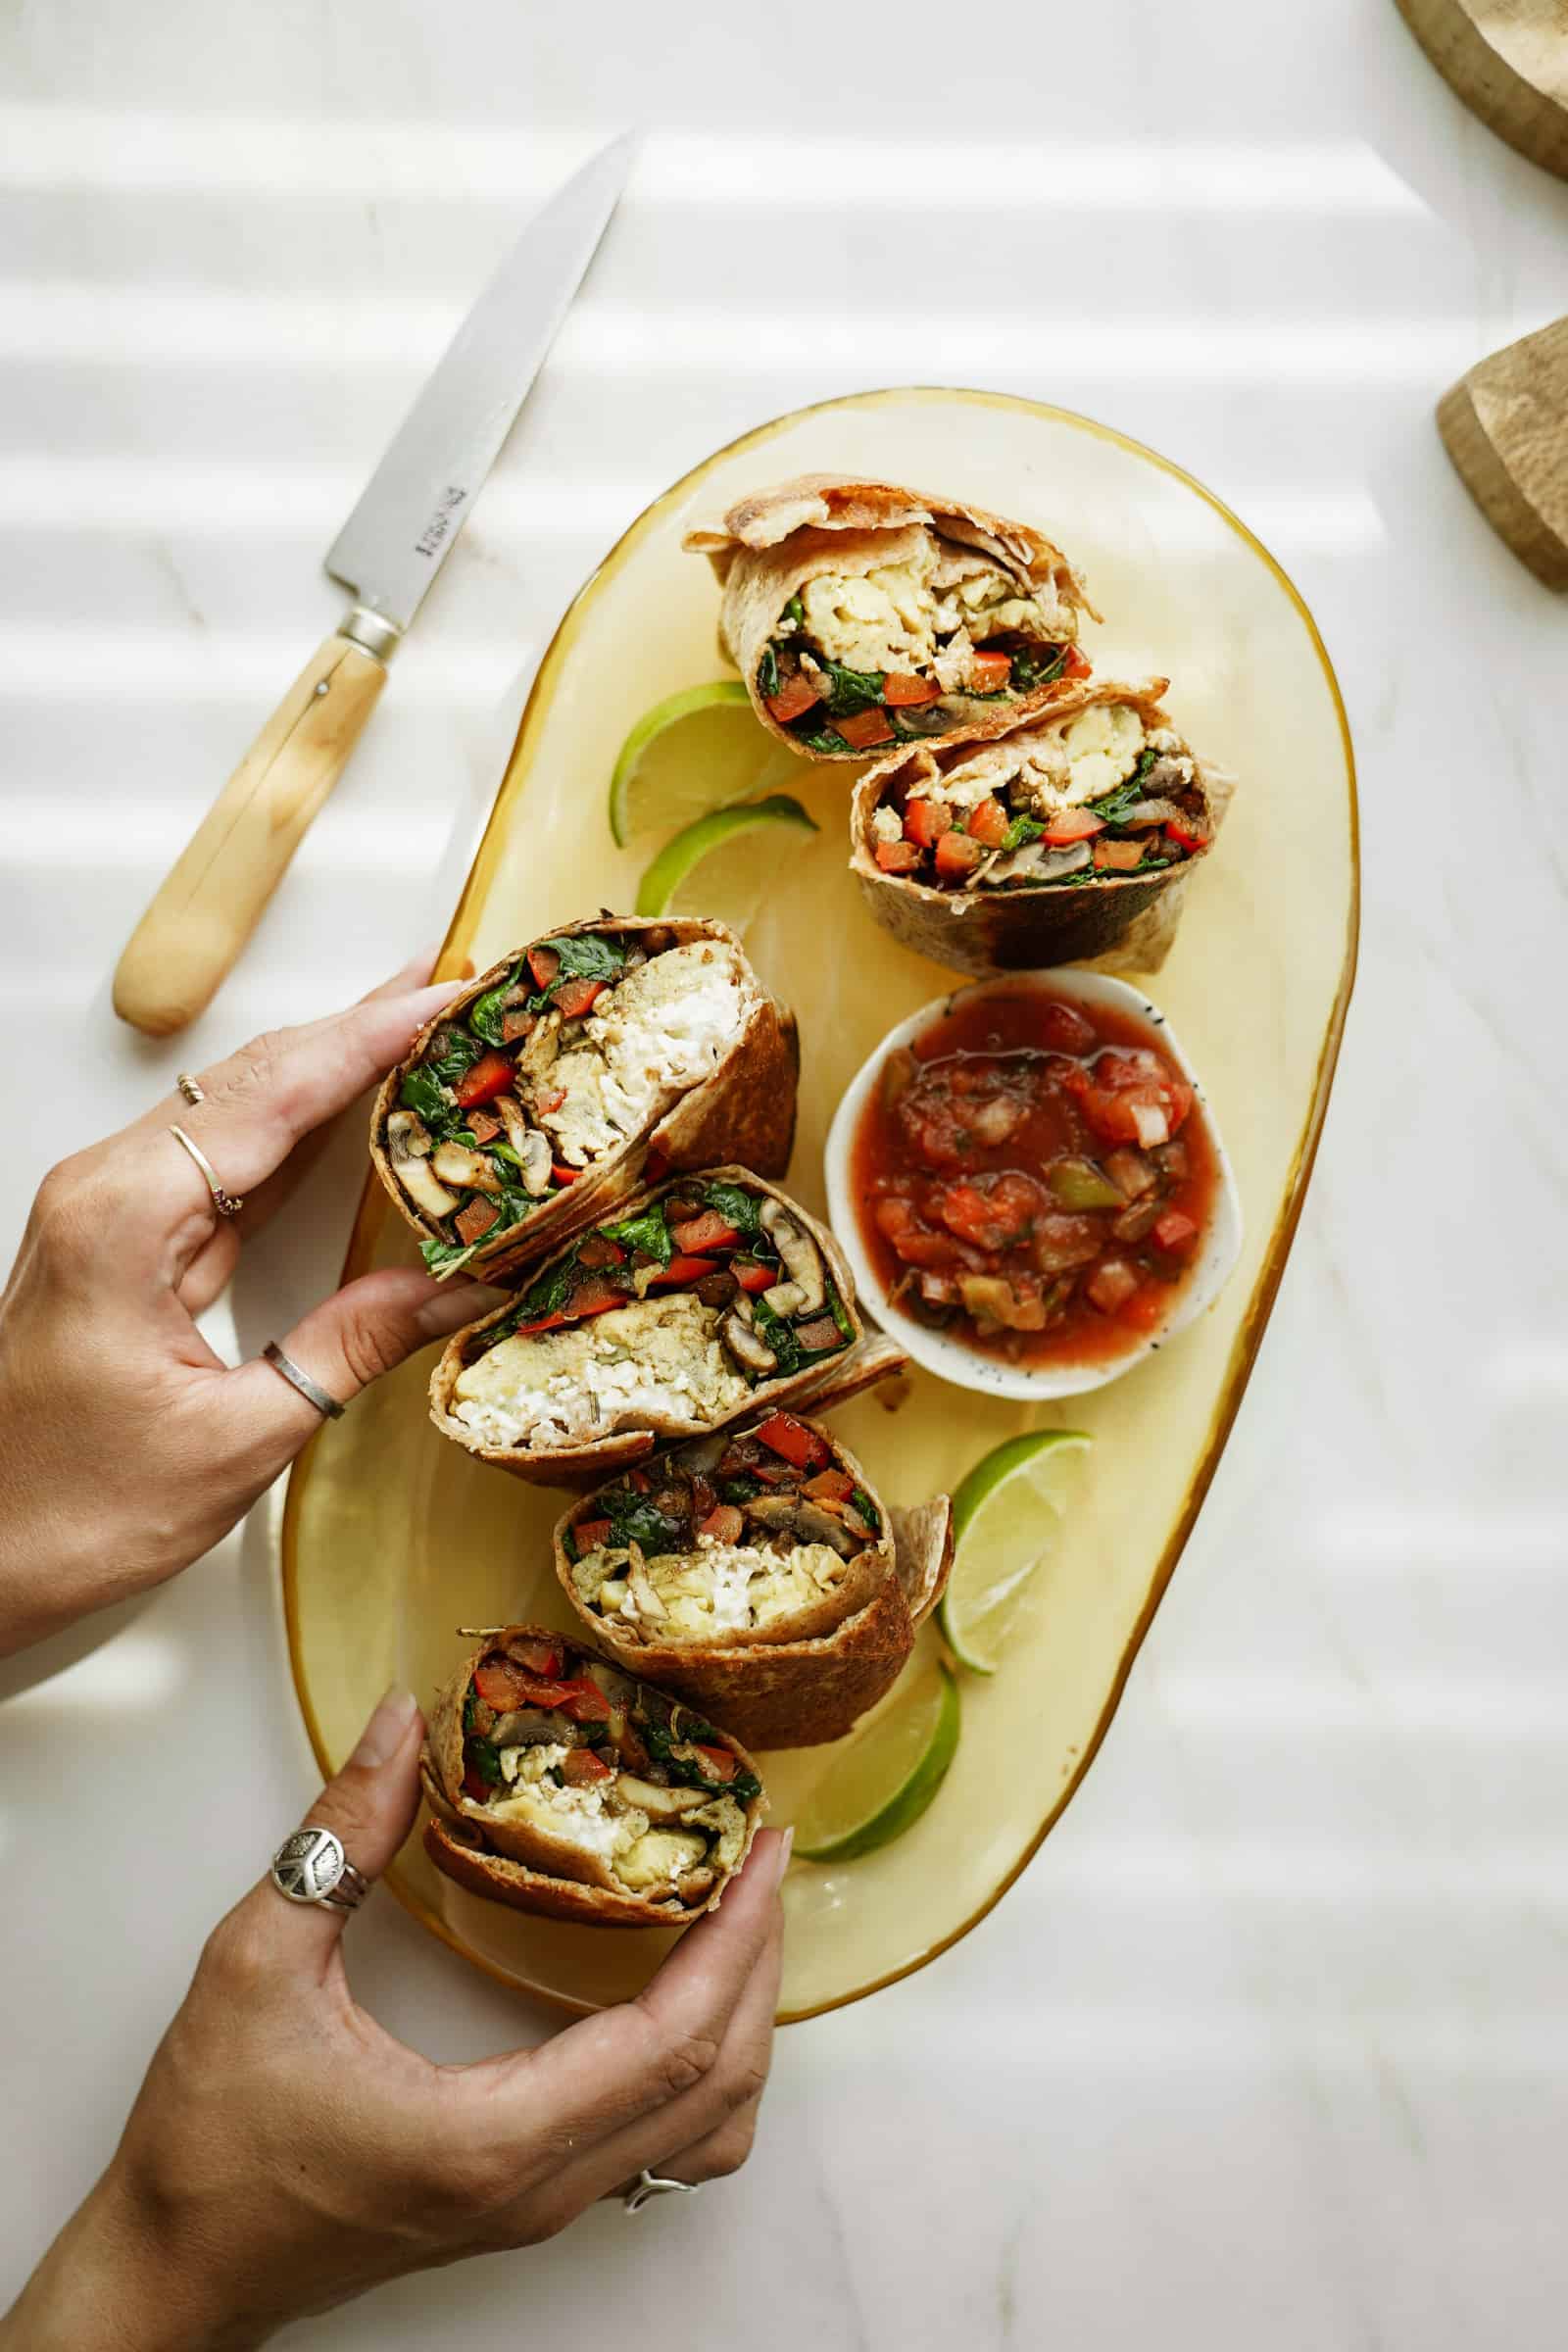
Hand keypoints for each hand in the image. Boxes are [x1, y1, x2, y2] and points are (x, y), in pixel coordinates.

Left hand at [0, 958, 503, 1657]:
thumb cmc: (75, 1509)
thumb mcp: (238, 1440)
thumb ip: (351, 1348)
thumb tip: (460, 1291)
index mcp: (126, 1218)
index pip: (273, 1098)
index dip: (366, 1042)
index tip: (444, 998)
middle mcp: (108, 1189)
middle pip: (254, 1077)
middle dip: (358, 1028)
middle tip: (454, 989)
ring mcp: (108, 1208)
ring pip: (239, 1106)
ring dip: (331, 1065)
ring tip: (421, 1028)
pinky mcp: (120, 1238)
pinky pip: (223, 1155)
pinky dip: (297, 1122)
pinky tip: (350, 1111)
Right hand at [3, 1690, 788, 2348]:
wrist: (175, 2273)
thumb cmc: (207, 2143)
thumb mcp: (257, 1962)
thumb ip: (343, 1835)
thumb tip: (403, 1724)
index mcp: (493, 2137)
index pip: (676, 2038)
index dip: (737, 1937)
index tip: (764, 1848)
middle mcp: (540, 2187)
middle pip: (719, 2084)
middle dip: (760, 1962)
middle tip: (765, 1858)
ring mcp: (540, 2209)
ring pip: (705, 2129)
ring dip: (743, 2023)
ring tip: (737, 1918)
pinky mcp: (526, 2206)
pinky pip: (662, 2143)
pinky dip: (701, 2065)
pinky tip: (679, 1992)